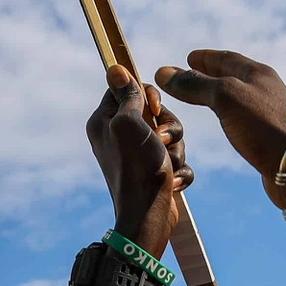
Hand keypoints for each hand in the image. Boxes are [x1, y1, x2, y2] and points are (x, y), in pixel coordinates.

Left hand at [87, 65, 192, 255]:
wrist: (148, 218)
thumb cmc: (137, 168)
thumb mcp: (129, 123)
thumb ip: (127, 96)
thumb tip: (114, 67)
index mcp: (105, 122)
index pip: (126, 88)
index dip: (145, 92)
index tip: (153, 105)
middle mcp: (119, 136)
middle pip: (154, 111)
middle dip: (168, 126)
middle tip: (162, 140)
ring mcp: (138, 155)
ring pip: (171, 135)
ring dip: (176, 149)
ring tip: (168, 165)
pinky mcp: (155, 172)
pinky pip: (177, 159)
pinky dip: (179, 169)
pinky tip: (173, 181)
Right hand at [157, 50, 285, 196]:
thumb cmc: (262, 126)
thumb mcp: (224, 98)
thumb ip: (195, 85)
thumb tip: (164, 71)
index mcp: (258, 74)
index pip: (227, 58)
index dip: (206, 57)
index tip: (189, 57)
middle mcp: (265, 90)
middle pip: (234, 76)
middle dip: (212, 73)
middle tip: (191, 72)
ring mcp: (268, 113)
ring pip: (238, 98)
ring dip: (219, 94)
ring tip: (203, 98)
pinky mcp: (268, 137)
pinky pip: (242, 118)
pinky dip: (227, 114)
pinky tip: (224, 123)